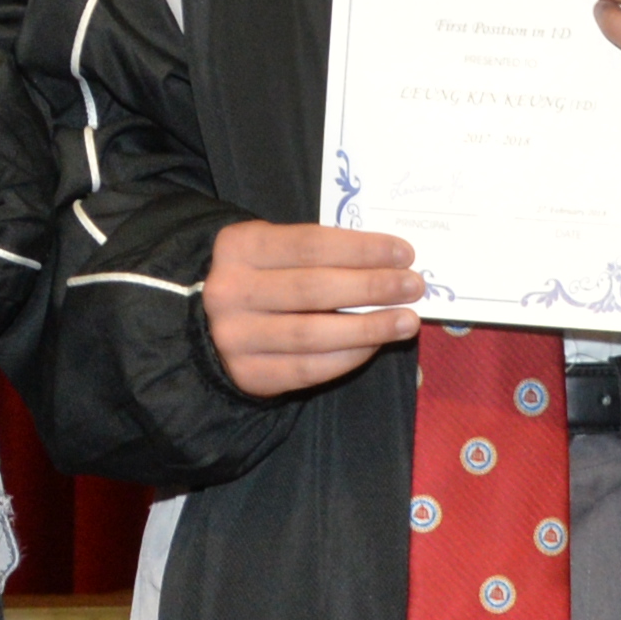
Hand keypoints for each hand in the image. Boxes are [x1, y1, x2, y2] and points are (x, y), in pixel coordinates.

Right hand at [201, 221, 424, 398]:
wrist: (206, 323)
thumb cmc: (260, 276)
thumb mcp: (273, 248)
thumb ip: (318, 251)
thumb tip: (388, 263)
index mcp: (240, 246)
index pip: (311, 244)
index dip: (362, 249)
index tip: (404, 253)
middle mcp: (231, 291)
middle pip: (314, 289)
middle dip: (372, 287)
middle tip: (414, 286)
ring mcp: (236, 336)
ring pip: (313, 334)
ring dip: (369, 327)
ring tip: (407, 320)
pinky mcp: (249, 375)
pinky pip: (308, 369)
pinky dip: (348, 357)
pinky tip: (375, 345)